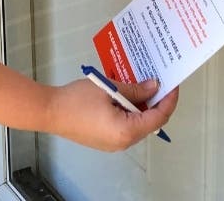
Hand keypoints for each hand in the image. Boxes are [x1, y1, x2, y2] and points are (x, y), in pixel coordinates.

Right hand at [45, 78, 177, 151]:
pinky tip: (124, 94)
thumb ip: (135, 89)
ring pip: (137, 123)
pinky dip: (129, 111)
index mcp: (127, 131)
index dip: (168, 100)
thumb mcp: (109, 88)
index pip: (158, 117)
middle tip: (157, 81)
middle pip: (149, 122)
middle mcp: (123, 142)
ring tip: (140, 84)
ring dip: (141, 105)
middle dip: (155, 102)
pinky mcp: (104, 139)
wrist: (50, 111)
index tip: (173, 85)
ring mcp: (113, 143)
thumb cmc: (77, 100)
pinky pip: (125, 125)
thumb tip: (154, 86)